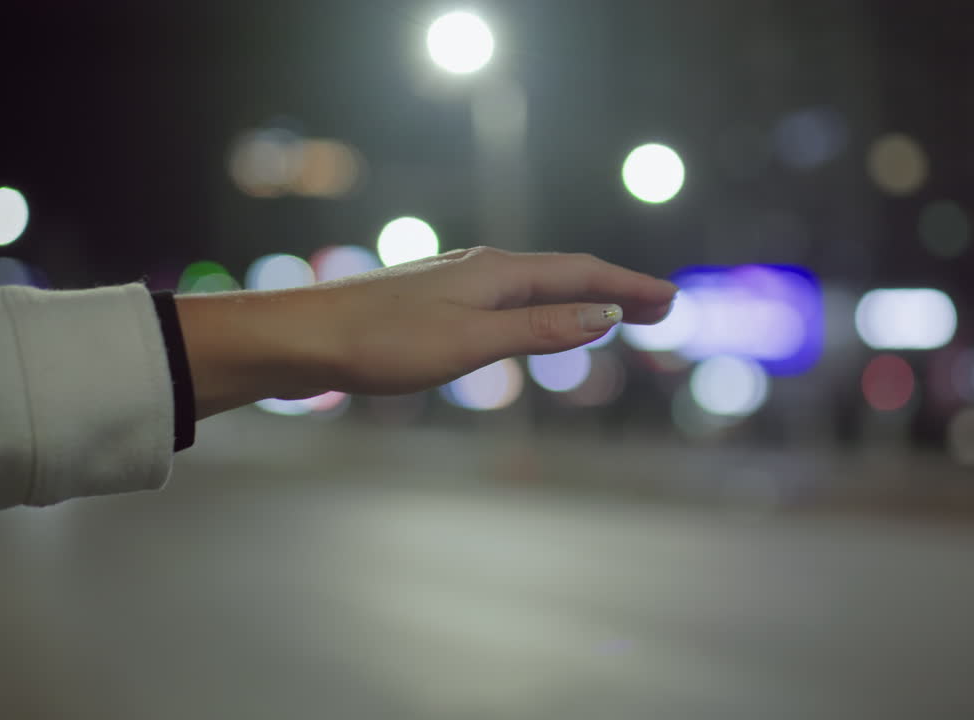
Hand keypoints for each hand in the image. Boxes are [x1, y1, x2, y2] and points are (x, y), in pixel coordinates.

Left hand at [175, 247, 676, 417]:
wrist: (304, 338)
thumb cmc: (382, 342)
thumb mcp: (470, 341)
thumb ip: (537, 329)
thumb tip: (604, 315)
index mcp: (497, 272)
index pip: (581, 273)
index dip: (628, 286)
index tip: (669, 299)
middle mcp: (482, 269)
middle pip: (564, 277)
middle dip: (615, 291)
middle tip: (659, 308)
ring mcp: (458, 285)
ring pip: (536, 289)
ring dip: (581, 302)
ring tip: (614, 317)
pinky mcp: (436, 306)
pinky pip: (510, 303)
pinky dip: (544, 313)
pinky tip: (537, 326)